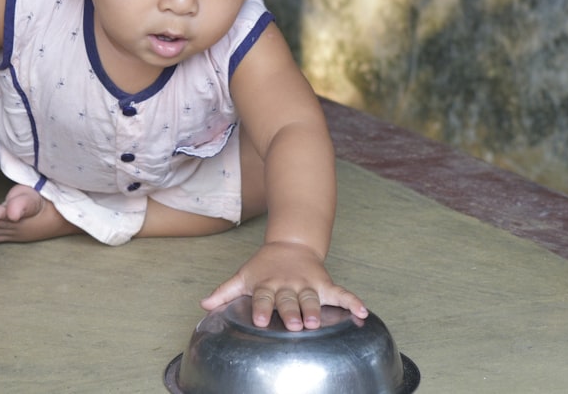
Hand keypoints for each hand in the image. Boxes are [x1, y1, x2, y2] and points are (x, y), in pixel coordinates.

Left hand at [201, 241, 367, 330]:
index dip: (262, 308)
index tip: (261, 320)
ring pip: (312, 298)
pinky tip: (364, 313)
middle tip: (293, 324)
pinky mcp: (324, 283)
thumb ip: (225, 292)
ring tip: (317, 322)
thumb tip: (203, 305)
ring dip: (316, 309)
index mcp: (267, 284)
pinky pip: (341, 293)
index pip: (263, 297)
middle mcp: (288, 285)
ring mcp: (307, 284)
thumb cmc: (264, 267)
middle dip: (291, 311)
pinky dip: (353, 302)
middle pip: (289, 299)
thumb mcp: (244, 276)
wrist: (290, 243)